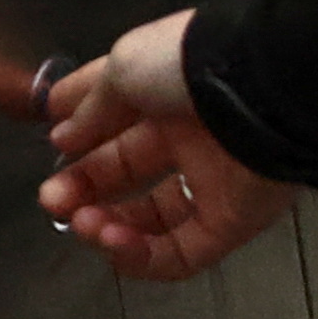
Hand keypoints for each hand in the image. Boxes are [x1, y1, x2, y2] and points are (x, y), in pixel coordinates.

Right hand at [37, 11, 296, 277]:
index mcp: (170, 90)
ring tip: (80, 221)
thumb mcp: (127, 64)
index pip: (118, 118)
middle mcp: (193, 133)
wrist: (265, 83)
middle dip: (82, 188)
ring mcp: (214, 180)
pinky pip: (180, 253)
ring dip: (105, 227)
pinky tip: (111, 239)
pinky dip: (140, 256)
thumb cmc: (191, 63)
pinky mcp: (232, 222)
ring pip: (152, 220)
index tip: (53, 146)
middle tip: (52, 198)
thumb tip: (64, 134)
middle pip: (129, 173)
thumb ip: (92, 104)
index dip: (81, 136)